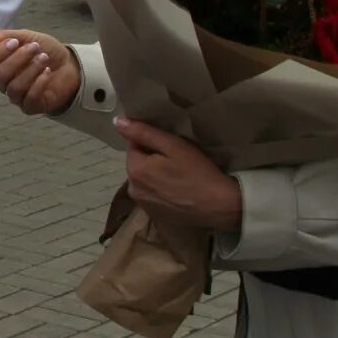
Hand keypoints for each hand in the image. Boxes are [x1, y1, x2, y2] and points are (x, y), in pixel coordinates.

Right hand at [0, 30, 81, 115]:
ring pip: (14, 87)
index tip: (15, 42)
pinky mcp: (31, 107)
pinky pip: (28, 99)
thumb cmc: (45, 50)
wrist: (69, 65)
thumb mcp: (27, 37)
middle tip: (35, 48)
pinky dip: (39, 83)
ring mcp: (17, 97)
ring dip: (31, 70)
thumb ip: (6, 37)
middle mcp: (4, 83)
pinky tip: (47, 72)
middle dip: (18, 59)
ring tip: (44, 58)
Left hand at [115, 118, 242, 232]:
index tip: (170, 145)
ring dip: (156, 174)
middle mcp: (133, 189)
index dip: (151, 141)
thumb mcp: (173, 146)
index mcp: (134, 170)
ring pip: (145, 179)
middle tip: (177, 159)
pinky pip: (153, 194)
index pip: (133, 145)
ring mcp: (144, 205)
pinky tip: (179, 189)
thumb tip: (117, 122)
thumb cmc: (198, 172)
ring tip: (179, 174)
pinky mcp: (155, 215)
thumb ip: (144, 132)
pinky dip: (161, 189)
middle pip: (138, 163)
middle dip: (152, 158)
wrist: (220, 207)